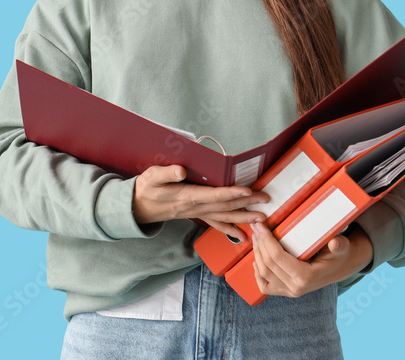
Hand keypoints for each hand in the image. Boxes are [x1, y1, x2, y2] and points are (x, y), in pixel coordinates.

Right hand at [132, 165, 269, 231]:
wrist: (137, 207)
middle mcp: (195, 207)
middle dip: (247, 204)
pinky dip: (230, 229)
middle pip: (225, 206)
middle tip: (266, 201)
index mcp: (187, 196)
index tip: (248, 191)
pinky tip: (242, 235)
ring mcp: (197, 213)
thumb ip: (166, 173)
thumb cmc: (145, 189)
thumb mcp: (151, 177)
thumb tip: (181, 170)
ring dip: (244, 217)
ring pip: (224, 216)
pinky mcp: (197, 215)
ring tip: (262, 218)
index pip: (214, 195)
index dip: (231, 193)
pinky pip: (216, 223)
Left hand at [251, 221, 372, 297]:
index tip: (260, 224)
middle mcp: (296, 288)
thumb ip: (339, 245)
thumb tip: (335, 243)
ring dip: (256, 254)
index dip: (266, 239)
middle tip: (256, 227)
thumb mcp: (341, 247)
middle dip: (259, 243)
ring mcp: (290, 292)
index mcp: (306, 277)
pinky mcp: (287, 292)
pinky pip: (265, 287)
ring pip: (263, 274)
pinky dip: (258, 274)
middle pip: (268, 264)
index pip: (277, 257)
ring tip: (256, 237)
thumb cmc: (339, 253)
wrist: (341, 267)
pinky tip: (256, 260)